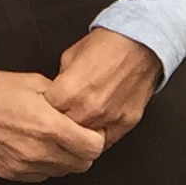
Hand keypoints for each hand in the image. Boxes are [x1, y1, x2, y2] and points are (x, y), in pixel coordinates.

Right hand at [0, 68, 108, 181]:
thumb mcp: (38, 84)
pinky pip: (42, 175)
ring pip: (63, 172)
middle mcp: (41, 151)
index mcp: (50, 127)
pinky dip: (46, 165)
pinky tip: (36, 147)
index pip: (94, 148)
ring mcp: (26, 165)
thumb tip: (83, 110)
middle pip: (83, 164)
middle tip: (75, 135)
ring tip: (53, 140)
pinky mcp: (13, 173)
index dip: (96, 138)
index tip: (90, 130)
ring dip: (65, 159)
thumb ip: (65, 101)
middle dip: (83, 150)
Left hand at [48, 26, 162, 148]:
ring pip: (85, 141)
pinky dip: (100, 137)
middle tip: (65, 116)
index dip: (46, 111)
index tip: (49, 109)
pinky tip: (97, 126)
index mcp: (68, 91)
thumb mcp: (70, 56)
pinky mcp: (125, 123)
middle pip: (63, 132)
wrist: (140, 43)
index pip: (46, 115)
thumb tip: (55, 95)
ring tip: (81, 122)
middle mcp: (88, 108)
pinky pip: (107, 142)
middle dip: (62, 124)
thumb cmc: (108, 44)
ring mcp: (108, 118)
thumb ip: (60, 82)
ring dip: (81, 133)